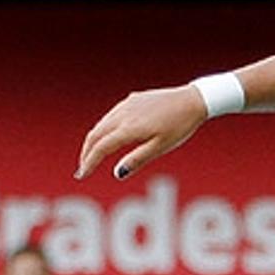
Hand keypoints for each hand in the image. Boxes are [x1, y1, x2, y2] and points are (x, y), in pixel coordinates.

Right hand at [77, 85, 208, 180]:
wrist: (193, 100)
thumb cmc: (180, 126)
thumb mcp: (161, 147)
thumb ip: (138, 159)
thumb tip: (117, 173)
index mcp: (129, 128)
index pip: (101, 147)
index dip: (89, 162)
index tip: (82, 175)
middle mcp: (123, 114)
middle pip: (95, 135)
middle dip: (87, 153)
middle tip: (83, 169)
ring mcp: (127, 105)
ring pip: (102, 124)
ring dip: (95, 140)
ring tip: (93, 155)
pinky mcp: (133, 100)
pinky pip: (112, 116)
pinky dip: (105, 129)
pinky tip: (109, 136)